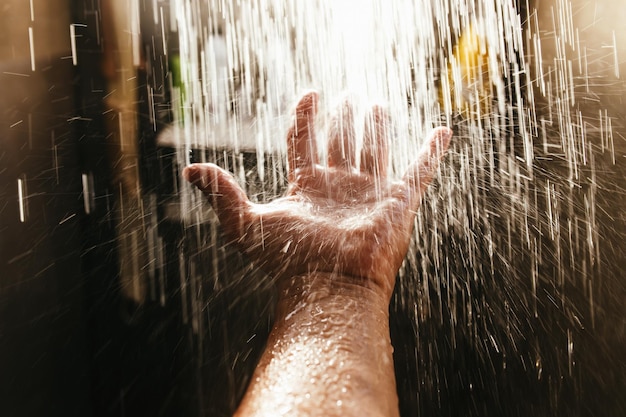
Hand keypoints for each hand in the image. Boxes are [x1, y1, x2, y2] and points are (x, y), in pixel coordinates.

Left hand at [183, 91, 450, 299]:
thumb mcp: (247, 223)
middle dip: (342, 120)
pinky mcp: (400, 202)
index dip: (306, 117)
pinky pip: (420, 171)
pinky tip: (441, 133)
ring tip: (376, 105)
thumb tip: (188, 169)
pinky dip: (431, 152)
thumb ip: (222, 194)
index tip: (309, 94)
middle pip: (340, 144)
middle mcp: (338, 188)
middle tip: (346, 97)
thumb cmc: (289, 261)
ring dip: (376, 128)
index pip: (305, 142)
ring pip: (375, 151)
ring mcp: (370, 194)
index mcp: (307, 188)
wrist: (331, 287)